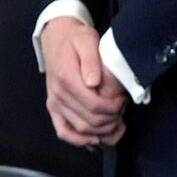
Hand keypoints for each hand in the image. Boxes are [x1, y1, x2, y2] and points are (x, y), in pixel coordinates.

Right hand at [42, 17, 126, 147]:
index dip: (113, 108)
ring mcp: (54, 102)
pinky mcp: (53, 107)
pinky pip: (63, 131)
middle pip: (89, 121)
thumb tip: (94, 83)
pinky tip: (95, 140)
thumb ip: (91, 60)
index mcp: (66, 78)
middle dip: (111, 121)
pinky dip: (79, 140)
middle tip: (122, 110)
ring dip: (101, 133)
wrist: (55, 36)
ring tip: (116, 125)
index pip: (94, 106)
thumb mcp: (86, 39)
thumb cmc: (75, 38)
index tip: (123, 99)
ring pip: (80, 130)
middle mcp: (58, 94)